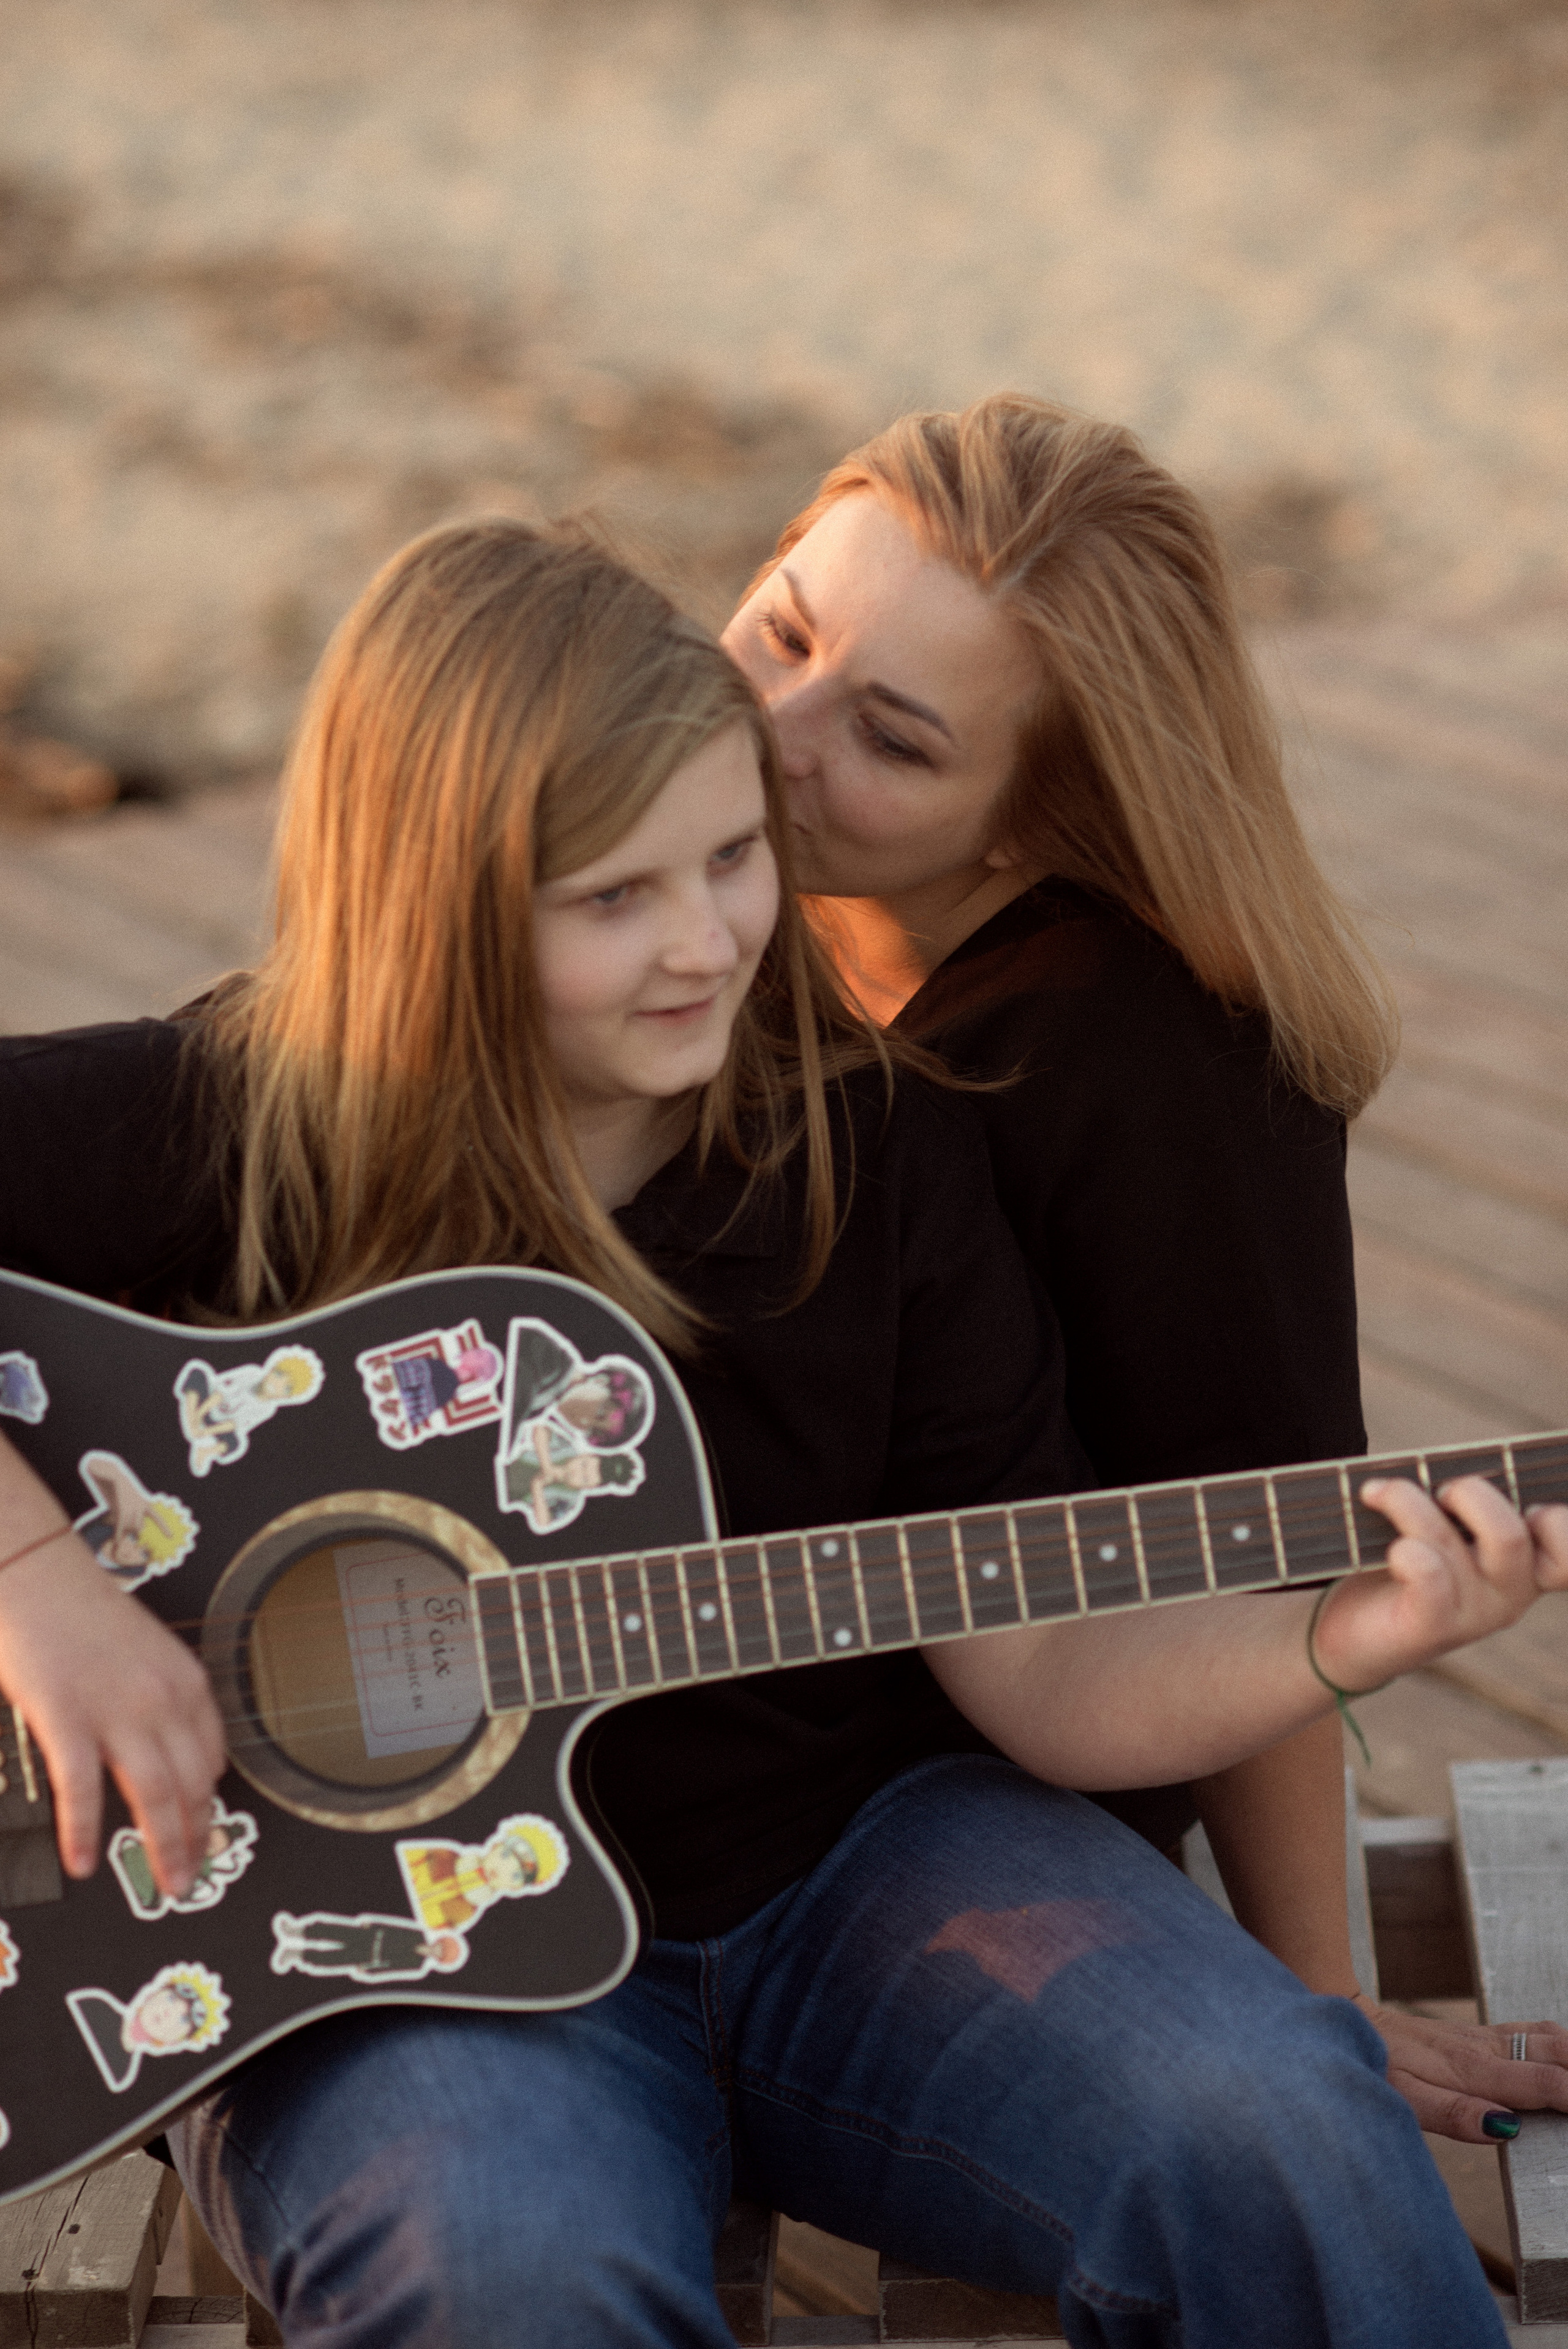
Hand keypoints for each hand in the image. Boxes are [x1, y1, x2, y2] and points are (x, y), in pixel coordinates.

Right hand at [0, 1532, 225, 1896]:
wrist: (34, 1570)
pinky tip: (84, 1861)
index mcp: (185, 1679)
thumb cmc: (80, 1610)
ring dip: (164, 1846)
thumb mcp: (142, 1652)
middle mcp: (162, 1696)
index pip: (213, 1756)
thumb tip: (166, 1753)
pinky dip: (84, 1831)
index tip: (206, 1830)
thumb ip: (160, 1700)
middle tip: (191, 1875)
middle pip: (194, 1783)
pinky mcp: (66, 1715)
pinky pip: (83, 1789)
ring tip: (166, 1882)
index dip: (211, 1801)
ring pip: (156, 1793)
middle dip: (197, 1837)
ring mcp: (116, 1707)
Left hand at [1311, 1476, 1567, 1693]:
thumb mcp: (1447, 1526)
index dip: (1557, 1520)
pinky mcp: (1432, 1629)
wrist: (1353, 1634)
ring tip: (1377, 1493)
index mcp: (1527, 1564)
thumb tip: (1449, 1462)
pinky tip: (1388, 1545)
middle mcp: (1511, 1593)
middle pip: (1510, 1534)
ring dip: (1407, 1502)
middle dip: (1466, 1493)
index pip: (1567, 1548)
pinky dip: (1403, 1548)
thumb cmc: (1407, 1562)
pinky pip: (1427, 1576)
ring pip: (1452, 1541)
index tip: (1524, 1502)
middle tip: (1435, 1490)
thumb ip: (1466, 1499)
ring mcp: (1475, 1615)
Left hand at [1356, 1996, 1567, 2142]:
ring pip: (1548, 2037)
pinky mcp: (1482, 2035)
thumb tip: (1503, 2128)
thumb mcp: (1402, 2099)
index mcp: (1472, 2070)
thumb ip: (1453, 2113)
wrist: (1349, 2021)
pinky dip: (1562, 2042)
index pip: (1542, 2084)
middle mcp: (1486, 2050)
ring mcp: (1486, 2039)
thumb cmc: (1374, 2065)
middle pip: (1555, 2054)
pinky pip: (1533, 2032)